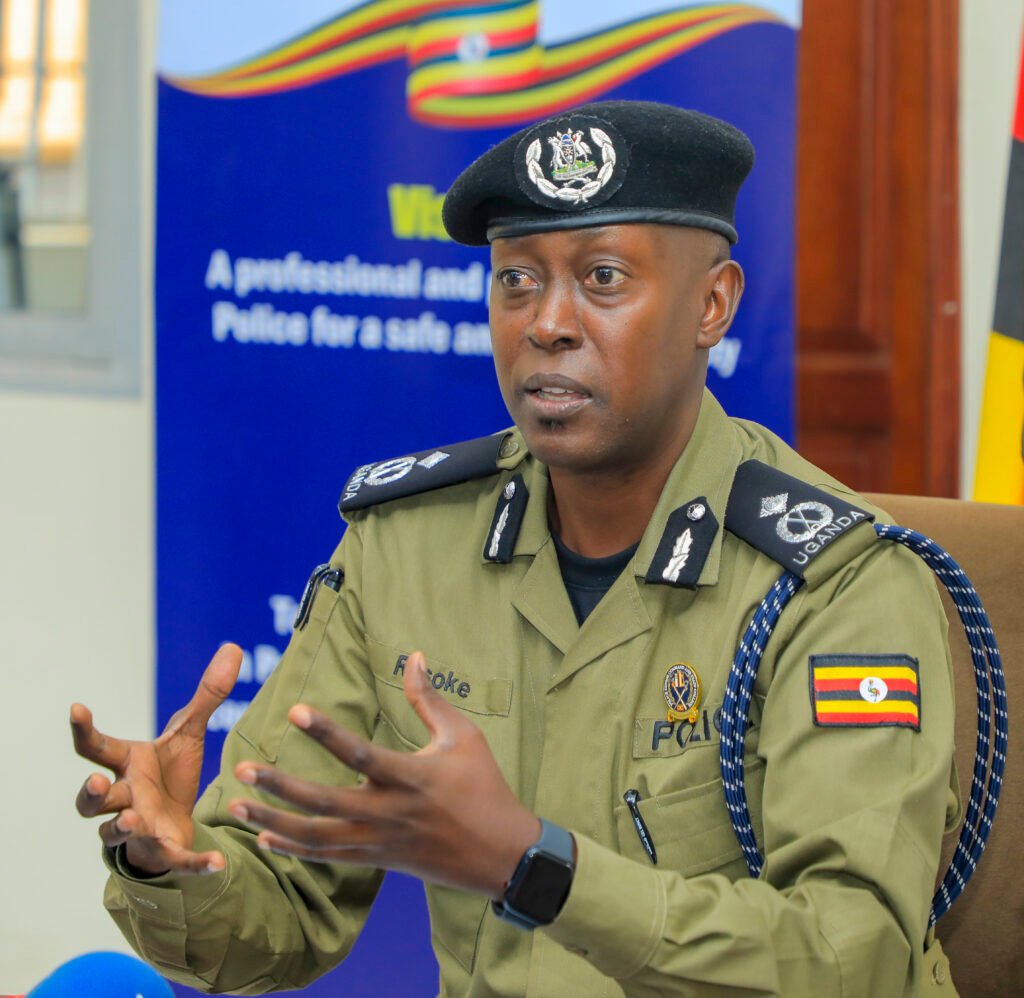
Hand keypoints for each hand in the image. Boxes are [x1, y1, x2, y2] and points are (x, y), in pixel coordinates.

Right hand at [71, 643, 241, 875]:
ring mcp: (137, 828)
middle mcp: (124, 797)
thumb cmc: (169, 774)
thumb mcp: (189, 732)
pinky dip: (193, 865)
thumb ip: (208, 694)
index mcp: (127, 764)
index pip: (96, 747)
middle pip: (93, 799)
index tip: (77, 708)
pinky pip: (174, 860)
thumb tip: (233, 646)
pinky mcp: (163, 851)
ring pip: (114, 833)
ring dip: (119, 827)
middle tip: (98, 781)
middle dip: (91, 791)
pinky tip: (217, 864)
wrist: (175, 820)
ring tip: (131, 819)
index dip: (84, 729)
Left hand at [228, 651, 540, 897]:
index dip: (326, 732)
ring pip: (316, 838)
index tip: (295, 710)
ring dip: (273, 823)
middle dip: (279, 786)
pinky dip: (293, 849)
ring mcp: (379, 840)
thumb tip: (415, 655)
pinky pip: (327, 857)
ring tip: (237, 806)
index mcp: (411, 777)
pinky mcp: (376, 859)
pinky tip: (264, 839)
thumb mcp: (463, 736)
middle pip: (324, 802)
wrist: (499, 854)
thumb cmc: (483, 786)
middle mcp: (389, 812)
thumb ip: (429, 699)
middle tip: (241, 766)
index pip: (360, 753)